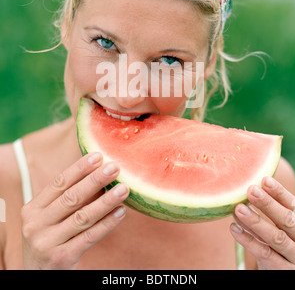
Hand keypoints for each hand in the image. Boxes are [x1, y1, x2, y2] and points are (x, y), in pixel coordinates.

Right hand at [21, 152, 128, 269]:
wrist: (37, 276)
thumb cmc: (49, 239)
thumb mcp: (49, 218)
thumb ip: (68, 198)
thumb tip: (99, 173)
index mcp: (33, 209)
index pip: (59, 183)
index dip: (79, 168)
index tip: (98, 155)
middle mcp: (36, 224)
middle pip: (71, 197)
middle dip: (95, 180)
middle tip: (114, 167)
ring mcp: (47, 243)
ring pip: (82, 217)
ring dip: (106, 201)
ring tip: (124, 189)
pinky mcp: (61, 258)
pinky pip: (89, 237)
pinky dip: (107, 224)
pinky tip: (121, 212)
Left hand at [230, 176, 294, 269]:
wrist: (291, 270)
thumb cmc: (286, 240)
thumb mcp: (284, 223)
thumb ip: (274, 207)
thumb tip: (253, 184)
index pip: (293, 206)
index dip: (279, 192)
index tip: (264, 179)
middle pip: (286, 220)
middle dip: (268, 204)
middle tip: (251, 190)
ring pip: (276, 238)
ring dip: (256, 222)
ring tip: (239, 208)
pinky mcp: (283, 270)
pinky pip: (264, 254)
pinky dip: (248, 241)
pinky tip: (234, 228)